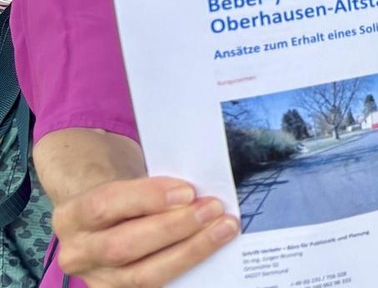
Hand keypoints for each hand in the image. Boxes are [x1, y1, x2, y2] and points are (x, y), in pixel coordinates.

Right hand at [54, 176, 237, 286]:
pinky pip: (157, 287)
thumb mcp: (127, 182)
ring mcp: (97, 280)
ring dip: (189, 251)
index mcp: (71, 215)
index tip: (188, 191)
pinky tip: (213, 254)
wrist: (108, 221)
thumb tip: (199, 193)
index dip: (148, 198)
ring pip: (143, 275)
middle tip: (213, 209)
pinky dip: (187, 269)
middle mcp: (77, 253)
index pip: (104, 206)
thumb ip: (154, 188)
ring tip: (223, 229)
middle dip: (175, 227)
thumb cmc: (126, 198)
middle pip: (124, 245)